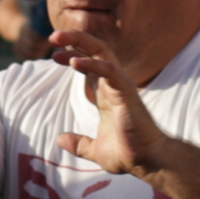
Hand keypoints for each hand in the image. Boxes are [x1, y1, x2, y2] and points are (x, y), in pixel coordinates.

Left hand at [46, 31, 168, 175]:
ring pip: (102, 52)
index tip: (54, 56)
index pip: (89, 64)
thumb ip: (79, 144)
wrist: (146, 161)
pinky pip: (109, 70)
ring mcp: (120, 85)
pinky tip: (74, 62)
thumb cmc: (127, 154)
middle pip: (95, 50)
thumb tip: (60, 140)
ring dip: (80, 41)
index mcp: (106, 93)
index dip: (72, 56)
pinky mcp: (126, 92)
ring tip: (57, 38)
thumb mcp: (95, 150)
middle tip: (52, 37)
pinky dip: (92, 64)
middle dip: (74, 39)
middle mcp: (113, 84)